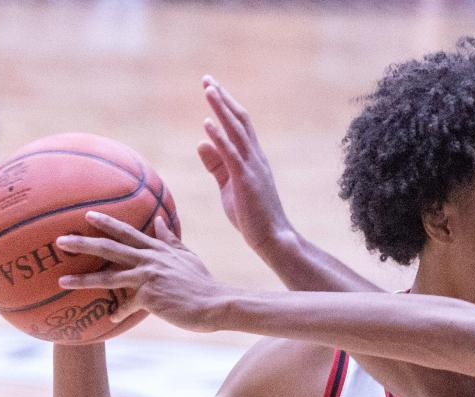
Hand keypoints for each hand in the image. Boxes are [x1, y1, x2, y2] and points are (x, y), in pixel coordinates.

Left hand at [57, 212, 223, 330]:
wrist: (216, 304)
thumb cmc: (203, 284)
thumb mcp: (187, 256)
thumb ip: (170, 240)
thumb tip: (160, 220)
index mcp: (158, 250)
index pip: (128, 232)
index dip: (107, 223)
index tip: (88, 216)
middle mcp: (150, 259)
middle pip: (110, 248)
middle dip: (83, 243)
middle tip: (60, 241)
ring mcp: (148, 277)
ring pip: (109, 276)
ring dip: (83, 279)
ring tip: (62, 281)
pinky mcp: (149, 297)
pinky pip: (126, 305)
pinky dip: (118, 311)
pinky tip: (111, 317)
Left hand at [198, 75, 293, 254]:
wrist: (273, 238)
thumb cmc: (252, 216)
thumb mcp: (228, 187)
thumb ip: (216, 165)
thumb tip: (201, 142)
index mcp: (253, 159)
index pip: (240, 126)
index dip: (225, 106)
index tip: (211, 88)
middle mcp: (256, 158)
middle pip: (239, 121)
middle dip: (222, 99)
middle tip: (207, 79)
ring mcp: (253, 168)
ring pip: (236, 131)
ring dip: (221, 109)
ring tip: (208, 90)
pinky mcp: (246, 180)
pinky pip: (231, 154)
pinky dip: (220, 137)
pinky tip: (207, 123)